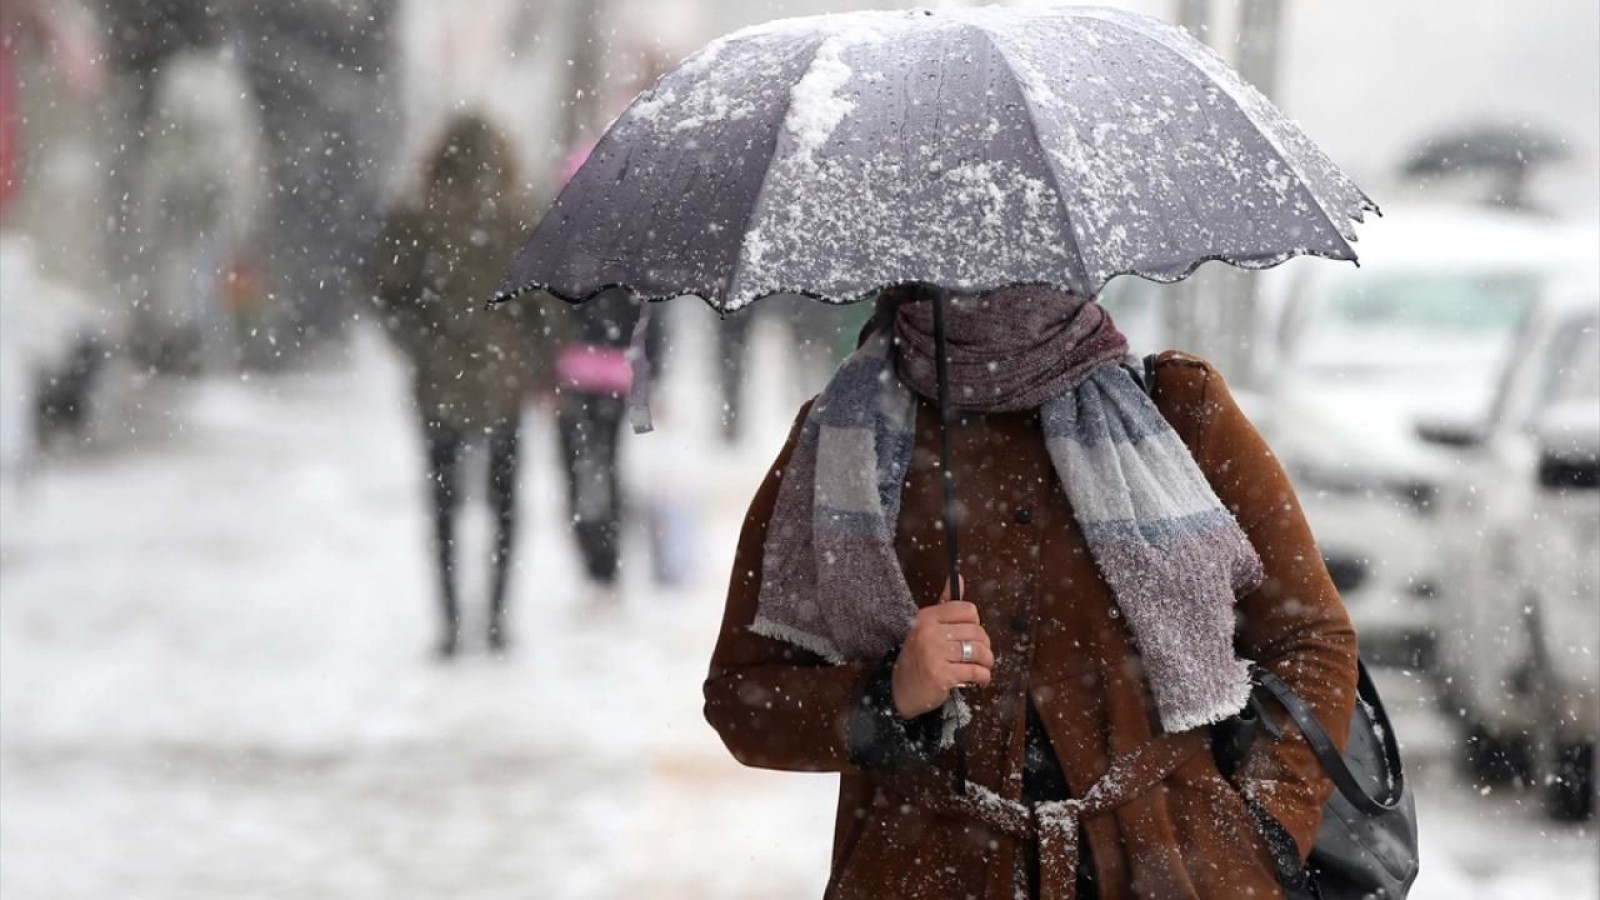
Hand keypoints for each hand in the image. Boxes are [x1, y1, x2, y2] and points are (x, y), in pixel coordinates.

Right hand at [891, 579, 992, 718]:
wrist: (900, 690)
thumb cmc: (919, 657)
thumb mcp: (927, 627)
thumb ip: (945, 603)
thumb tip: (957, 575)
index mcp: (927, 616)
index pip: (968, 610)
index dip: (976, 624)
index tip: (970, 635)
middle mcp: (929, 632)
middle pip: (977, 631)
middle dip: (984, 645)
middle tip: (980, 655)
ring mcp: (934, 653)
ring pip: (978, 651)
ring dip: (986, 661)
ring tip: (983, 667)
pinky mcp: (942, 674)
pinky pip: (975, 671)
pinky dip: (983, 677)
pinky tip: (979, 680)